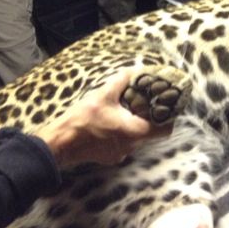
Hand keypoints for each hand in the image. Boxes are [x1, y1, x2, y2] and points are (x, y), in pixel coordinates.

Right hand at [37, 69, 172, 167]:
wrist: (59, 144)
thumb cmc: (83, 119)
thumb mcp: (103, 94)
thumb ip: (122, 81)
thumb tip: (134, 70)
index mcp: (134, 131)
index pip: (164, 130)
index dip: (169, 118)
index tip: (166, 105)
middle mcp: (131, 146)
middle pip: (150, 133)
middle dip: (149, 117)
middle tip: (146, 101)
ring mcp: (119, 154)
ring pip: (136, 138)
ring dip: (134, 124)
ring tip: (127, 107)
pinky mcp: (109, 157)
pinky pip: (123, 143)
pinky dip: (122, 132)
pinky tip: (112, 120)